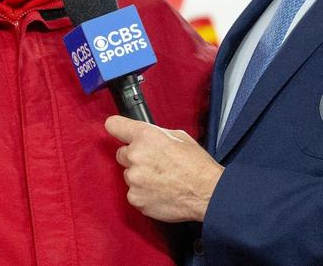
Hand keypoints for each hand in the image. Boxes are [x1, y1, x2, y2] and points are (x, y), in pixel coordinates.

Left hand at [104, 115, 222, 222]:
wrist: (208, 193)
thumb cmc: (197, 166)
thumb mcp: (179, 137)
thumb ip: (155, 135)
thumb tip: (144, 137)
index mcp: (145, 136)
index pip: (114, 125)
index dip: (117, 128)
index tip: (118, 132)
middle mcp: (135, 155)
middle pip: (121, 154)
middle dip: (134, 158)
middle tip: (154, 164)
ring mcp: (134, 178)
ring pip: (129, 175)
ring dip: (140, 178)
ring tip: (162, 181)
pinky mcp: (135, 198)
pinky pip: (134, 193)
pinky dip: (144, 194)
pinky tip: (160, 193)